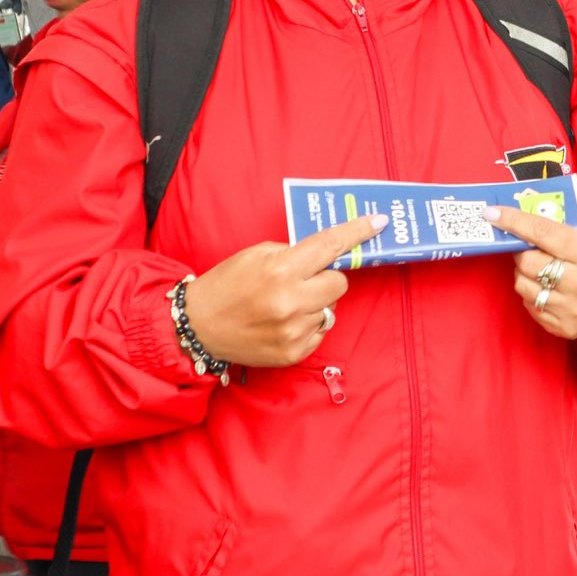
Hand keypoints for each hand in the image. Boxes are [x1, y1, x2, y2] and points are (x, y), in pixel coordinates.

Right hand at [182, 216, 383, 368]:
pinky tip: (283, 322)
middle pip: (339, 283)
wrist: (198, 326)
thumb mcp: (257, 254)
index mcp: (281, 270)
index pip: (330, 246)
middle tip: (305, 279)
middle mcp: (291, 301)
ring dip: (315, 303)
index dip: (357, 232)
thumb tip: (327, 252)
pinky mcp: (294, 353)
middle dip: (326, 277)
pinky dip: (307, 324)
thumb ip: (294, 252)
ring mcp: (294, 330)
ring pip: (330, 308)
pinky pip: (320, 331)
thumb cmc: (227, 284)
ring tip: (286, 304)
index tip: (378, 222)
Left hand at [495, 204, 576, 338]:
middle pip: (528, 262)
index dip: (514, 222)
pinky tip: (547, 286)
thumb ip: (563, 223)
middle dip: (521, 250)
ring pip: (524, 286)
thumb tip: (525, 215)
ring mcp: (573, 310)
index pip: (544, 233)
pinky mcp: (565, 328)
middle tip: (527, 246)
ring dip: (524, 272)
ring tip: (539, 267)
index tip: (491, 213)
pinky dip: (533, 292)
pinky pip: (531, 306)